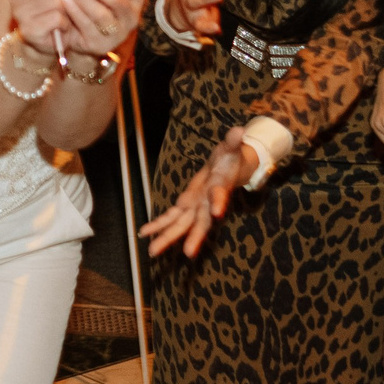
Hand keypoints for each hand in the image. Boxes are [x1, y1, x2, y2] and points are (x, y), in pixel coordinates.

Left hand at [138, 127, 262, 257]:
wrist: (229, 169)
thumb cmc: (231, 159)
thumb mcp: (233, 147)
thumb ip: (234, 141)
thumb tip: (239, 130)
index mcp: (220, 187)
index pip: (220, 195)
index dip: (219, 202)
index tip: (217, 213)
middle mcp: (208, 202)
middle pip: (202, 221)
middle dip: (195, 236)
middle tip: (189, 253)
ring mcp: (196, 206)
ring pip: (182, 225)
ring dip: (168, 237)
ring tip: (154, 251)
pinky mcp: (186, 205)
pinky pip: (171, 217)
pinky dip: (159, 225)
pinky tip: (145, 233)